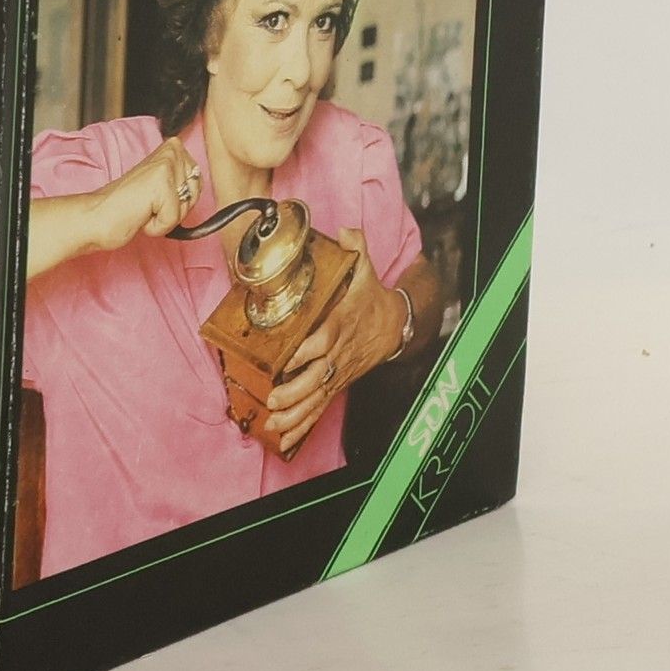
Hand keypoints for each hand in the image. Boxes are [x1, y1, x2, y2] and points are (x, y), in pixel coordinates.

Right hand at [85, 135, 204, 253]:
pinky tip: (140, 215)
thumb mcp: (161, 187)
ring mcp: (166, 166)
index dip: (180, 199)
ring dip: (166, 218)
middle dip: (175, 209)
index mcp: (172, 148)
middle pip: (195, 194)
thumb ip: (182, 182)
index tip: (156, 197)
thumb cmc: (126, 206)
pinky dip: (157, 227)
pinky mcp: (161, 185)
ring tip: (144, 208)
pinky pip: (173, 219)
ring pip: (186, 207)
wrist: (96, 217)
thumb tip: (199, 186)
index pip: (198, 181)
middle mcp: (171, 151)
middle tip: (148, 204)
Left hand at [262, 227, 403, 455]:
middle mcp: (337, 353)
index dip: (308, 351)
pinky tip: (283, 440)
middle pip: (316, 377)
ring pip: (315, 398)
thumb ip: (355, 248)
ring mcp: (336, 372)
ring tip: (274, 425)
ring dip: (295, 415)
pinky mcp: (335, 384)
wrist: (396, 326)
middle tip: (273, 399)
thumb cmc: (372, 297)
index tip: (288, 360)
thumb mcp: (366, 269)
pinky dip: (301, 426)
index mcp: (340, 325)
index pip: (324, 340)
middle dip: (295, 391)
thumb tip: (345, 230)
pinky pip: (318, 408)